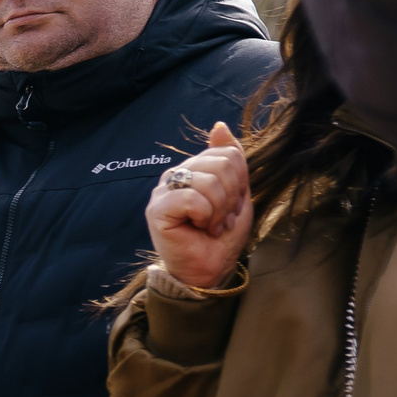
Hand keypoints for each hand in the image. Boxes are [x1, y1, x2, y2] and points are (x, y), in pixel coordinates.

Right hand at [145, 121, 252, 290]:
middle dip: (230, 197)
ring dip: (219, 210)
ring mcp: (163, 192)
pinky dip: (205, 216)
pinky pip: (193, 199)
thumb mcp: (236, 193)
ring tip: (211, 225)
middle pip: (221, 164)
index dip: (239, 182)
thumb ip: (230, 160)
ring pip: (209, 181)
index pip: (227, 154)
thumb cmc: (221, 236)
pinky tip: (198, 228)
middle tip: (220, 218)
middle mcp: (175, 175)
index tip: (230, 206)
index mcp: (193, 169)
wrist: (208, 270)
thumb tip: (219, 126)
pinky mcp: (158, 209)